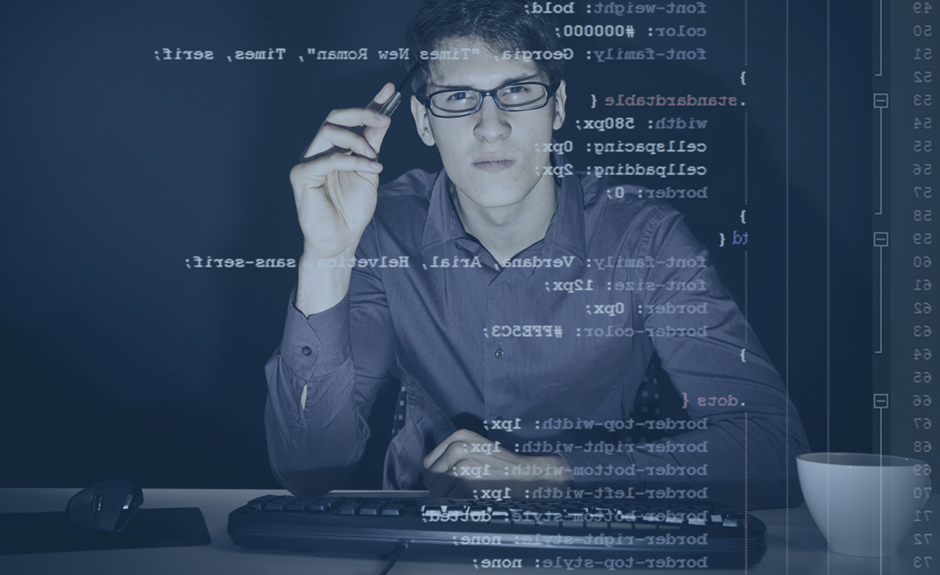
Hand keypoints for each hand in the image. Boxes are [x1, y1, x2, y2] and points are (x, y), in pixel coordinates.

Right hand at [290, 83, 394, 261]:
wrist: (341, 241)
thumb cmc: (352, 211)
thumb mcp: (370, 172)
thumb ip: (373, 145)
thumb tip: (383, 118)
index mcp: (333, 148)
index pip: (349, 120)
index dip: (368, 103)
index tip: (389, 90)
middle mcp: (318, 151)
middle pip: (334, 117)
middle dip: (362, 114)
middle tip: (384, 120)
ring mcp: (307, 161)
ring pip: (329, 132)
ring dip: (357, 141)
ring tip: (375, 159)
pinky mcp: (301, 176)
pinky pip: (327, 159)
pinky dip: (352, 162)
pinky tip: (370, 170)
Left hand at [422, 429, 572, 497]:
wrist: (524, 475)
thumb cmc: (500, 464)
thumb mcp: (476, 446)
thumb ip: (452, 452)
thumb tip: (427, 471)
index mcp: (459, 436)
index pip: (428, 461)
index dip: (435, 474)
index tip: (446, 479)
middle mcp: (458, 448)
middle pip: (430, 477)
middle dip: (440, 486)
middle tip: (460, 487)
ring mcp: (461, 467)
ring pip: (435, 491)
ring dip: (448, 497)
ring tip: (466, 492)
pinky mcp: (466, 485)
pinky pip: (447, 501)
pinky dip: (456, 504)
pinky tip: (471, 497)